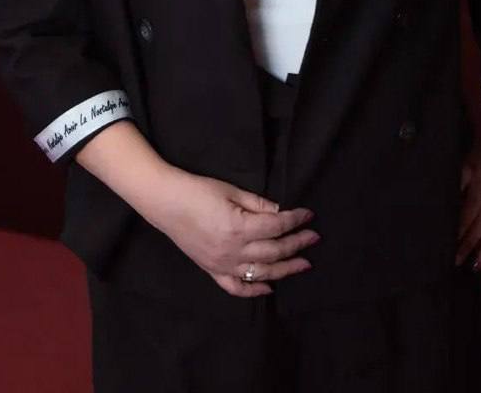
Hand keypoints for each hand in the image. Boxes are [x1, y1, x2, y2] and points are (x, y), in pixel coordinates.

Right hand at [148, 168, 319, 296]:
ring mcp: (222, 264)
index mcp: (238, 227)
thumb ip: (256, 204)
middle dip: (297, 244)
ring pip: (261, 272)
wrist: (165, 203)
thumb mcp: (230, 190)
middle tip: (314, 238)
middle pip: (273, 251)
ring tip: (304, 264)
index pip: (275, 226)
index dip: (295, 220)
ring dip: (285, 269)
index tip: (309, 215)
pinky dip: (254, 290)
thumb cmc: (197, 191)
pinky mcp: (212, 270)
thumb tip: (279, 212)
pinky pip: (236, 287)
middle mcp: (233, 250)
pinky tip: (269, 288)